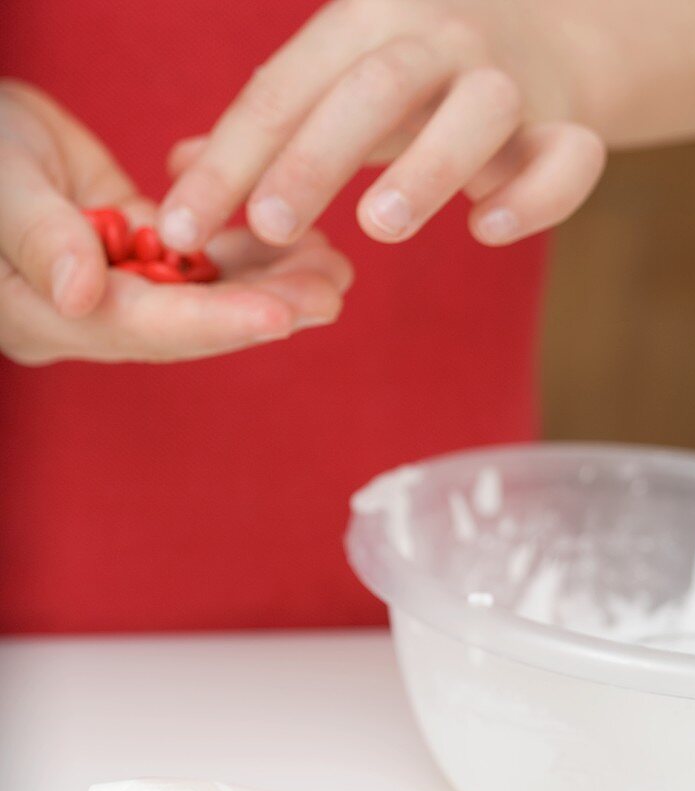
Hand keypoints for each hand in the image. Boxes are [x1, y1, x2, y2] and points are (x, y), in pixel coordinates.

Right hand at [0, 81, 351, 364]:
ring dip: (269, 282)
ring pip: (203, 294)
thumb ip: (40, 239)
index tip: (281, 315)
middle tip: (332, 292)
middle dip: (264, 308)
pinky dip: (247, 251)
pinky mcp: (133, 251)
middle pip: (188, 322)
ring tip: (333, 267)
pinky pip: (198, 259)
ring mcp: (114, 285)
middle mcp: (87, 314)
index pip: (144, 326)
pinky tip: (298, 240)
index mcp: (46, 315)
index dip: (216, 321)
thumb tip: (84, 296)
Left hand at [158, 0, 605, 253]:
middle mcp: (439, 37)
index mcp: (364, 22)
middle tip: (269, 225)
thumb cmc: (410, 80)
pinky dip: (535, 194)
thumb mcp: (332, 85)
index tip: (180, 230)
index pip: (283, 90)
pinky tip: (486, 230)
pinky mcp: (565, 128)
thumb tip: (178, 167)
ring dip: (428, 166)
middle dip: (316, 155)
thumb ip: (266, 130)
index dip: (228, 162)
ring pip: (478, 110)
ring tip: (378, 226)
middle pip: (375, 86)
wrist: (542, 38)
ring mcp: (508, 80)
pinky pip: (568, 158)